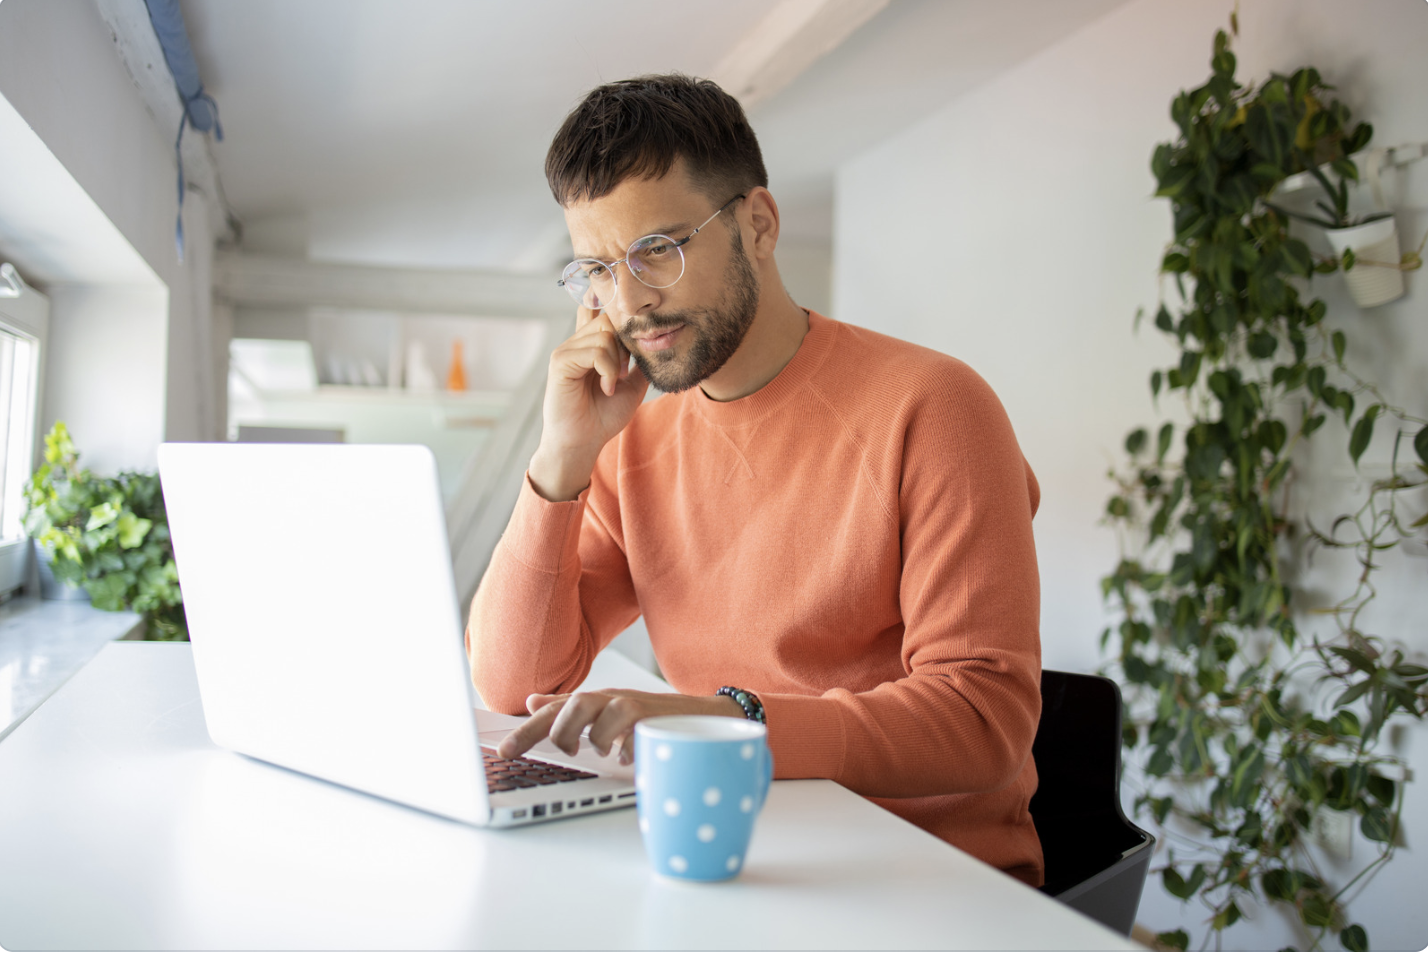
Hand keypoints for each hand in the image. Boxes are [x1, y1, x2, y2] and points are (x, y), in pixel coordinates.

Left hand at [497, 689, 745, 763]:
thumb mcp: (606, 713)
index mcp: (596, 701)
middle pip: (568, 706)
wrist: (706, 717)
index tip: (502, 752)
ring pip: (592, 709)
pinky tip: (626, 757)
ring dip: (583, 734)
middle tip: (523, 753)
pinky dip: (621, 747)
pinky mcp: (653, 716)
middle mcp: (611, 698)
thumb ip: (570, 708)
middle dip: (542, 730)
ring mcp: (633, 705)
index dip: (525, 729)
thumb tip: (532, 700)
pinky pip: (627, 729)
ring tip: (589, 751)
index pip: (554, 710)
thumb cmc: (653, 720)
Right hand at [528, 305, 649, 500]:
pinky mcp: (560, 362)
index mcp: (589, 347)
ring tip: (611, 386)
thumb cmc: (603, 417)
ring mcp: (566, 351)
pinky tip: (606, 388)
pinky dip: (608, 370)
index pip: (597, 310)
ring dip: (617, 363)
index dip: (612, 308)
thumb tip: (655, 343)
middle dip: (623, 345)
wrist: (583, 443)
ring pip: (604, 334)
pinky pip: (595, 351)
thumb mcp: (632, 386)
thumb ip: (639, 363)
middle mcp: (575, 344)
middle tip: (623, 373)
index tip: (632, 323)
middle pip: (608, 319)